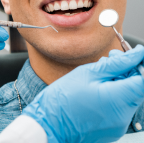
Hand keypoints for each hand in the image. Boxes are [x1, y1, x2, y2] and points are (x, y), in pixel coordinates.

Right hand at [23, 45, 143, 142]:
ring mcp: (119, 124)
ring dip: (119, 81)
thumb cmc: (63, 99)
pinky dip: (113, 93)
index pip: (142, 80)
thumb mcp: (88, 73)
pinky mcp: (112, 128)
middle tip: (111, 58)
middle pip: (136, 88)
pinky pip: (119, 106)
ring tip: (99, 72)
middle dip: (127, 70)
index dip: (139, 65)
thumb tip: (135, 55)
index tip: (133, 55)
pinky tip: (97, 86)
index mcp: (117, 100)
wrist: (49, 124)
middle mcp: (123, 116)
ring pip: (127, 96)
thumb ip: (115, 64)